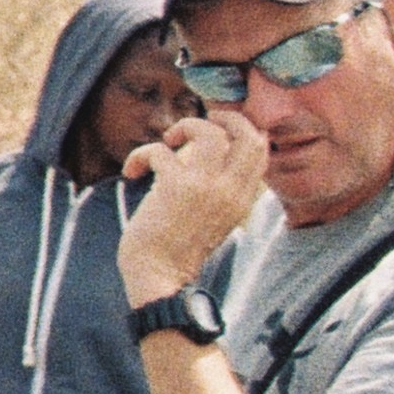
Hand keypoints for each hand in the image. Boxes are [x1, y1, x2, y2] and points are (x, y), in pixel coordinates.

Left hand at [119, 101, 271, 300]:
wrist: (159, 276)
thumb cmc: (176, 245)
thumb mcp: (212, 214)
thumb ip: (216, 185)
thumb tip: (196, 149)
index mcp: (242, 197)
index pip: (261, 149)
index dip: (241, 127)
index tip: (217, 126)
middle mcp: (231, 190)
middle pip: (249, 135)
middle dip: (224, 117)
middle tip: (196, 124)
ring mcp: (206, 188)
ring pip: (210, 133)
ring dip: (185, 127)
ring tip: (168, 142)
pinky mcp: (176, 187)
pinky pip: (160, 150)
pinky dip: (140, 155)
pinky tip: (132, 172)